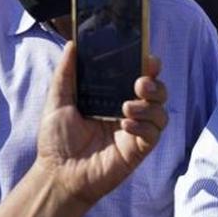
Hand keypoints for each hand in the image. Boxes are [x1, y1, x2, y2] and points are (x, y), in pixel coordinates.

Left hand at [35, 42, 167, 205]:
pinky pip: (155, 133)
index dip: (147, 66)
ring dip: (149, 105)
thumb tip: (73, 44)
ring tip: (127, 107)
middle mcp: (128, 111)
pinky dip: (145, 125)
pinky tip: (126, 125)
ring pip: (161, 111)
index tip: (146, 58)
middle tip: (139, 83)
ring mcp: (135, 130)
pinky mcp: (138, 149)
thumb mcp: (57, 101)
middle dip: (154, 83)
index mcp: (112, 96)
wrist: (57, 173)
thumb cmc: (56, 140)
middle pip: (157, 90)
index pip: (138, 75)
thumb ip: (66, 73)